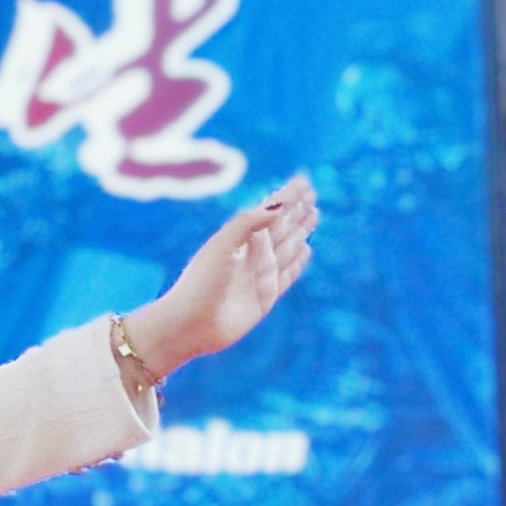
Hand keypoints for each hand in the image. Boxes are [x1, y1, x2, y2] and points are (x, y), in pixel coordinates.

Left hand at [127, 177, 316, 374]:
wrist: (192, 323)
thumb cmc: (200, 281)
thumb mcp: (222, 245)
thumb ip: (248, 223)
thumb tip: (277, 206)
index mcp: (237, 238)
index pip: (267, 212)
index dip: (286, 197)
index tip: (302, 181)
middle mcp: (250, 254)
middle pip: (280, 227)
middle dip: (296, 210)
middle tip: (312, 194)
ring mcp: (259, 275)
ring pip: (287, 247)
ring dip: (300, 230)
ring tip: (314, 215)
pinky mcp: (266, 297)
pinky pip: (287, 275)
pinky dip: (298, 262)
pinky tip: (306, 249)